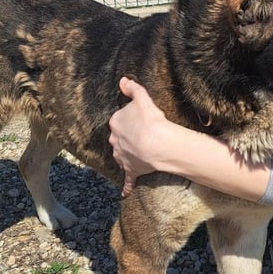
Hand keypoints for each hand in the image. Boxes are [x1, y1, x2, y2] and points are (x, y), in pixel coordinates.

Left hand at [109, 77, 168, 196]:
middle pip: (119, 137)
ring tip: (140, 154)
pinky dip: (126, 187)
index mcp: (115, 122)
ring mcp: (122, 156)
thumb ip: (133, 89)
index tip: (140, 121)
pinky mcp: (131, 169)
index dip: (131, 120)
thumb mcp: (142, 99)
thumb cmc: (151, 120)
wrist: (158, 144)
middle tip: (142, 136)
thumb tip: (123, 80)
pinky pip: (128, 179)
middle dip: (128, 137)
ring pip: (122, 155)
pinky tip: (125, 193)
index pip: (120, 119)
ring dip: (128, 155)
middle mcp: (114, 140)